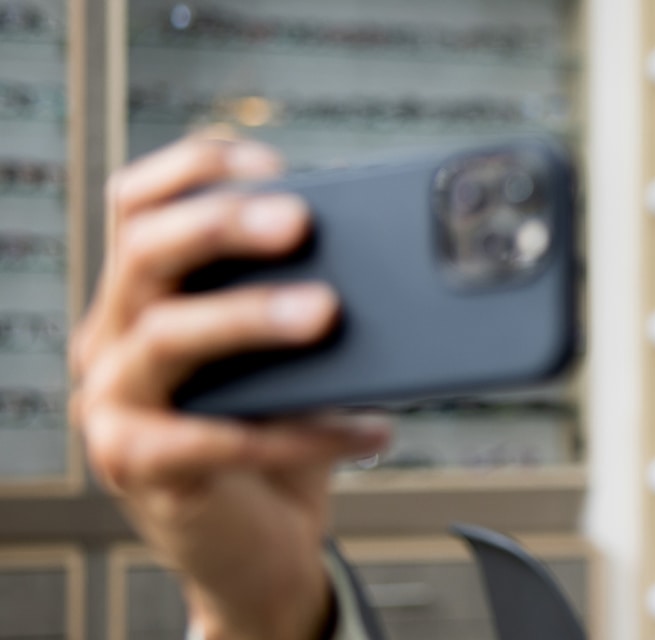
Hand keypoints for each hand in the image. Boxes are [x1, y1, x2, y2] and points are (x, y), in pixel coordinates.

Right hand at [70, 136, 390, 639]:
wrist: (262, 548)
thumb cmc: (280, 435)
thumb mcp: (297, 357)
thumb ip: (315, 298)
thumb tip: (399, 248)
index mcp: (144, 295)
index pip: (139, 203)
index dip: (198, 171)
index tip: (275, 165)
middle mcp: (114, 339)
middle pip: (145, 251)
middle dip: (223, 223)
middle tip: (301, 222)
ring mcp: (116, 404)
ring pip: (165, 335)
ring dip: (251, 316)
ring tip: (330, 312)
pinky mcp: (140, 468)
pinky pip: (215, 438)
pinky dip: (300, 430)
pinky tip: (370, 427)